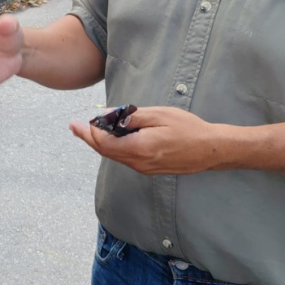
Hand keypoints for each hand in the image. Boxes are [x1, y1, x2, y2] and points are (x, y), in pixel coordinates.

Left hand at [69, 106, 231, 174]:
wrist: (211, 150)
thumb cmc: (188, 129)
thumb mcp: (159, 115)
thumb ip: (131, 117)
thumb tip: (108, 115)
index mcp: (139, 149)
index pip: (104, 143)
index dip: (89, 132)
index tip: (77, 122)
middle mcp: (139, 163)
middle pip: (106, 152)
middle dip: (89, 138)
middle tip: (74, 127)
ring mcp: (144, 168)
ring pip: (115, 156)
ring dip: (101, 143)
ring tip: (88, 130)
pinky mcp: (150, 169)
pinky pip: (125, 158)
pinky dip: (114, 148)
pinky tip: (112, 138)